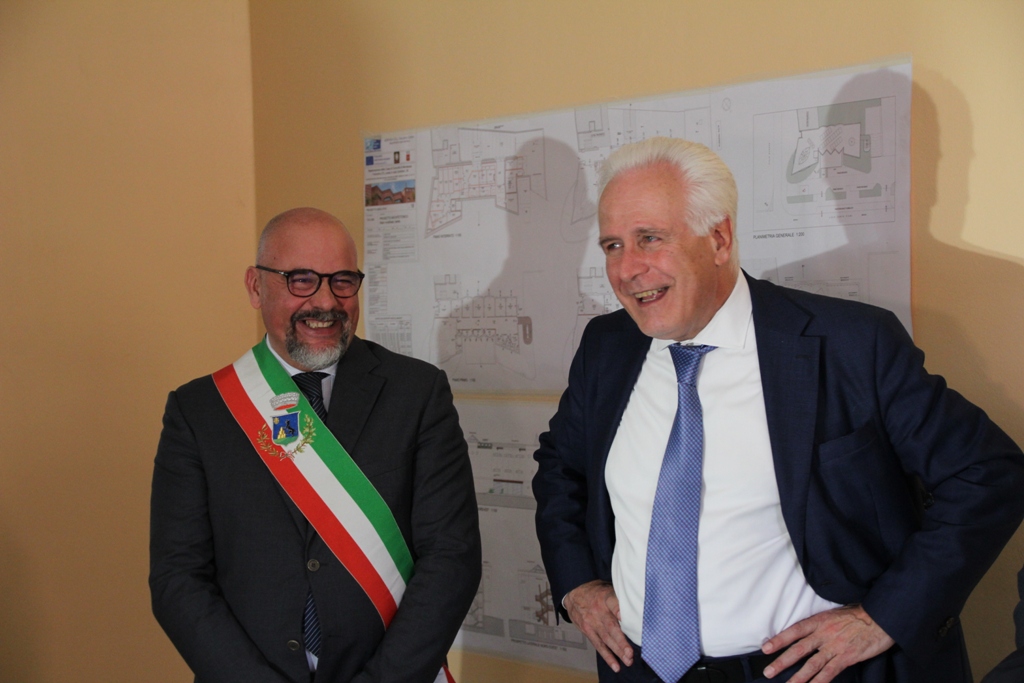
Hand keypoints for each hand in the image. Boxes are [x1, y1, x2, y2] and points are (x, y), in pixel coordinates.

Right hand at [564, 580, 633, 671]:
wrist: (574, 593)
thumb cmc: (596, 592)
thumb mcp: (607, 588)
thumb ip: (619, 598)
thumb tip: (638, 607)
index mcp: (605, 597)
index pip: (613, 602)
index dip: (619, 610)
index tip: (624, 617)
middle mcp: (598, 610)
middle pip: (611, 627)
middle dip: (621, 641)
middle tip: (630, 653)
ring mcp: (592, 622)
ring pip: (606, 639)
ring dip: (617, 651)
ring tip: (627, 660)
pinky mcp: (588, 631)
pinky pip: (598, 645)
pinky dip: (607, 656)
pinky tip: (615, 665)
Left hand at [761, 605, 893, 682]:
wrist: (880, 617)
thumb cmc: (857, 615)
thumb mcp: (833, 614)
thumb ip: (820, 625)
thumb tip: (806, 634)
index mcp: (819, 621)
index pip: (794, 631)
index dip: (779, 640)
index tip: (765, 648)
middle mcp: (823, 634)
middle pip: (798, 649)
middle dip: (782, 662)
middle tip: (768, 671)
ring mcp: (835, 646)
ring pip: (812, 664)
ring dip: (798, 677)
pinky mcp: (847, 657)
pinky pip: (830, 672)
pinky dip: (820, 681)